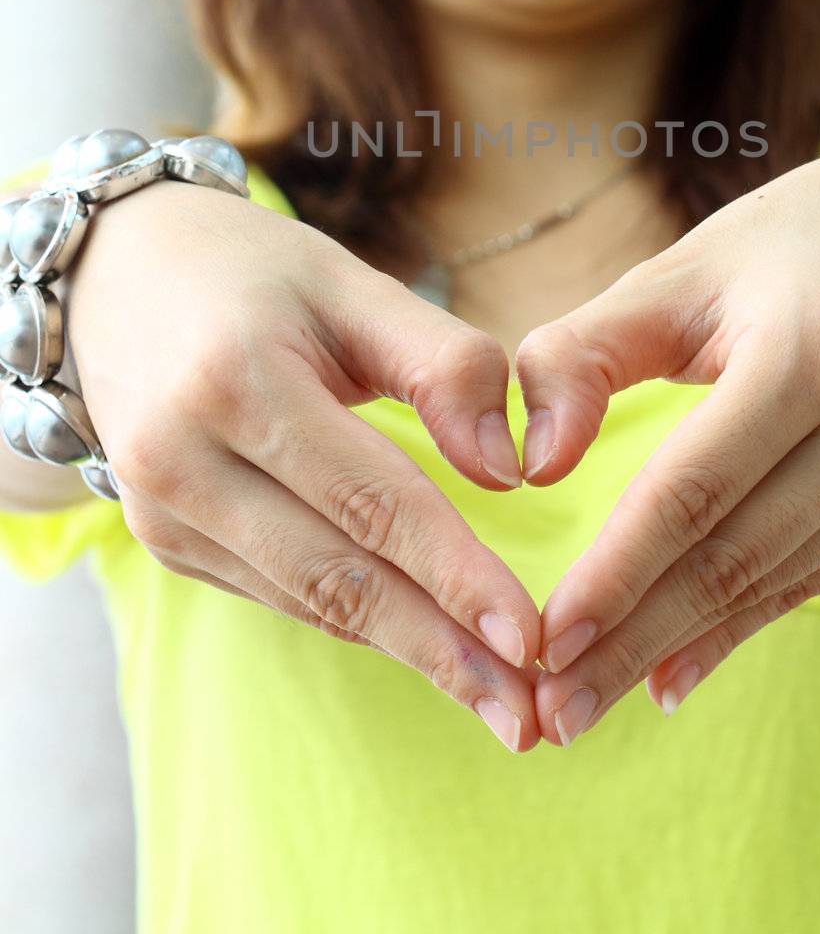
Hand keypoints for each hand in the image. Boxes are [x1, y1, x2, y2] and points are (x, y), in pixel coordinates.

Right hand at [59, 179, 542, 751]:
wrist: (118, 276)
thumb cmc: (256, 275)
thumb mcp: (352, 284)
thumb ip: (442, 363)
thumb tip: (512, 468)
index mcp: (237, 380)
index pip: (370, 499)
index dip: (455, 574)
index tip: (531, 637)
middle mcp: (181, 457)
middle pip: (336, 575)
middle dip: (441, 651)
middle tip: (528, 715)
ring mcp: (159, 509)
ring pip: (307, 599)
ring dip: (407, 652)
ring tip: (496, 698)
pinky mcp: (162, 537)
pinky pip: (277, 590)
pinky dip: (355, 620)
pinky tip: (421, 642)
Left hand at [515, 135, 819, 745]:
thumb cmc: (782, 249)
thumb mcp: (677, 272)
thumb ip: (585, 355)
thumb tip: (529, 467)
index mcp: (809, 353)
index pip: (694, 490)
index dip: (617, 572)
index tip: (546, 639)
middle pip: (732, 557)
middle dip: (633, 642)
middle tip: (553, 713)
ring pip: (770, 582)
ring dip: (676, 647)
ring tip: (589, 702)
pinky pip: (809, 579)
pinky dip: (737, 626)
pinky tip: (671, 672)